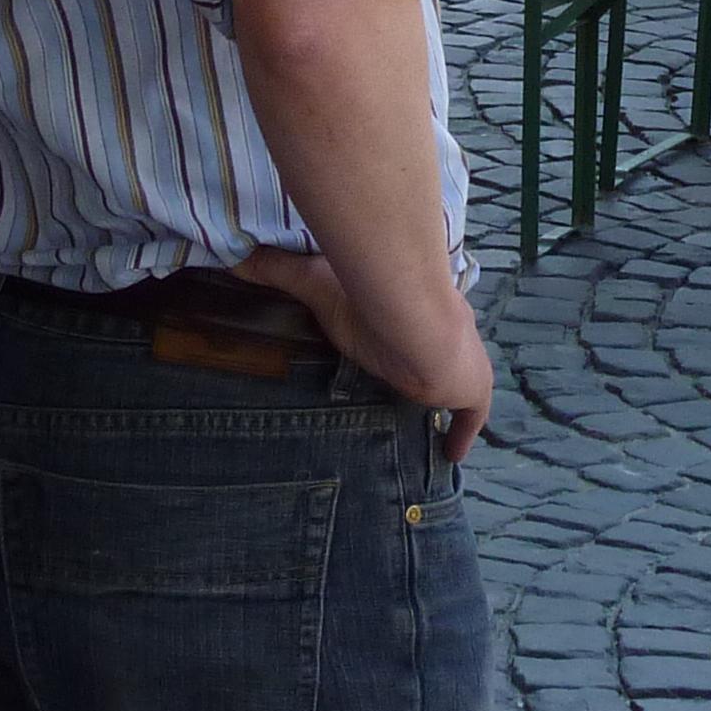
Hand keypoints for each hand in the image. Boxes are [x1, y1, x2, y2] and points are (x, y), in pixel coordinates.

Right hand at [237, 249, 494, 461]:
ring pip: (460, 381)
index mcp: (417, 302)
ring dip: (448, 396)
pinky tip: (453, 455)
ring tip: (432, 422)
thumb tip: (236, 255)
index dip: (413, 331)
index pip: (421, 317)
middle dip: (435, 364)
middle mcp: (447, 329)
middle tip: (414, 383)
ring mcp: (463, 359)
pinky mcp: (473, 387)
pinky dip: (464, 433)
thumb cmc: (367, 291)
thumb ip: (279, 269)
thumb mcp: (315, 280)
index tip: (402, 346)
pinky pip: (474, 415)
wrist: (410, 312)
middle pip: (445, 349)